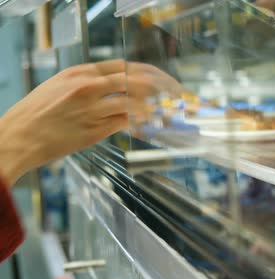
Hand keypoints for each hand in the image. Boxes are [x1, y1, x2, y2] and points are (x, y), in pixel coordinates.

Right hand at [0, 59, 180, 185]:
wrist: (18, 137)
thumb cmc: (37, 114)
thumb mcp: (60, 86)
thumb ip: (89, 83)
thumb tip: (118, 87)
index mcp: (80, 73)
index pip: (126, 67)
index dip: (150, 74)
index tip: (164, 81)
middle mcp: (88, 86)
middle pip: (138, 80)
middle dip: (163, 88)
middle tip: (177, 96)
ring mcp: (93, 108)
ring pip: (137, 102)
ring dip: (158, 108)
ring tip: (171, 114)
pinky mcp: (95, 130)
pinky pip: (128, 124)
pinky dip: (144, 125)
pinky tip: (153, 127)